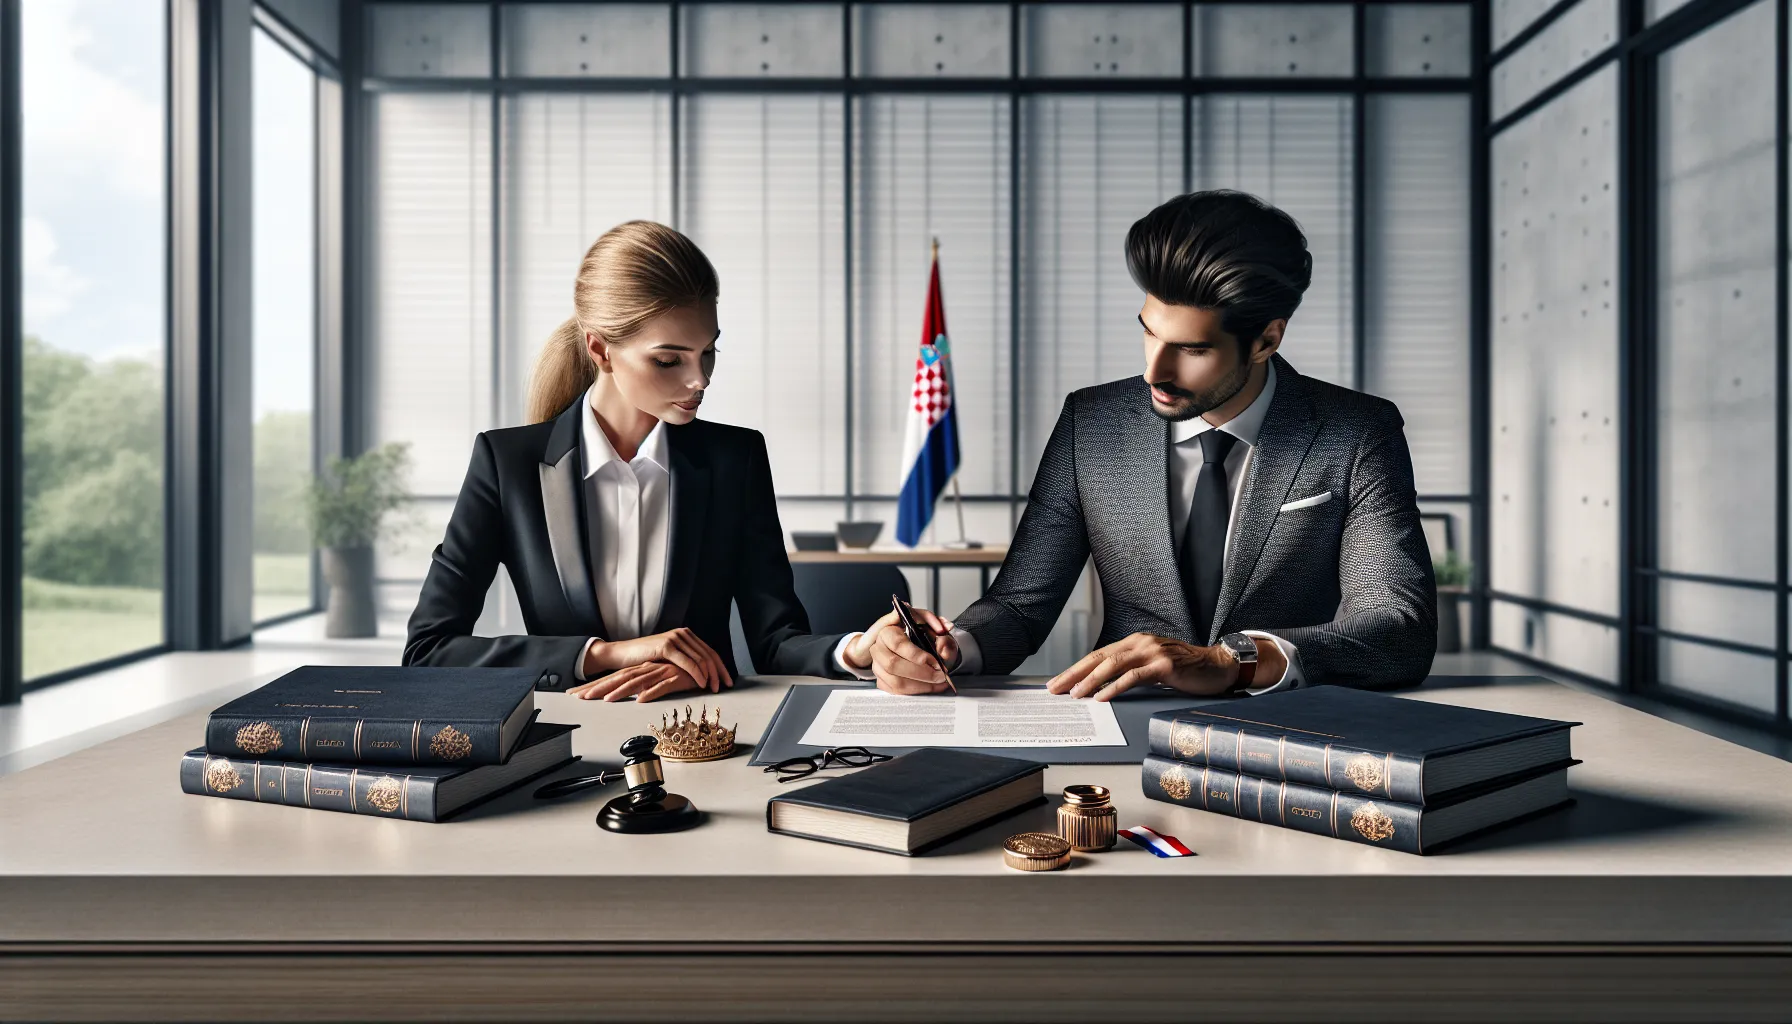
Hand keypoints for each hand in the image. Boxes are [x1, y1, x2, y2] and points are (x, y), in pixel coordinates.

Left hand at [567, 661, 701, 702]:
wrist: (705, 665)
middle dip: (598, 688)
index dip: (596, 686)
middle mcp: (648, 669)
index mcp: (642, 671)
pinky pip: (661, 686)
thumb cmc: (683, 674)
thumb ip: (649, 687)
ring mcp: (660, 672)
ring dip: (620, 692)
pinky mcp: (675, 677)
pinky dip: (650, 692)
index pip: (614, 678)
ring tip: (606, 701)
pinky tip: (639, 700)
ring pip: (636, 682)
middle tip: (578, 698)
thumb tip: (635, 697)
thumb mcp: (660, 682)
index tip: (577, 695)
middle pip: (619, 679)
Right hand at [582, 627, 728, 692]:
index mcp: (686, 635)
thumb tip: (705, 676)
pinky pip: (688, 662)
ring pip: (700, 658)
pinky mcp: (667, 646)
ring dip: (710, 675)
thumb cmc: (645, 660)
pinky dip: (697, 674)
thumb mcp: (669, 659)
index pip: (709, 651)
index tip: (728, 681)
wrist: (623, 654)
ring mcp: (675, 638)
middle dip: (719, 672)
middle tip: (725, 687)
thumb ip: (685, 661)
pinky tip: (702, 683)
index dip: (720, 667)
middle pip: (709, 654)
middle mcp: (683, 634)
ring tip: (714, 688)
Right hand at [844, 607, 959, 694]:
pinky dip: (914, 691)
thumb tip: (943, 647)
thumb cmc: (924, 635)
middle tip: (939, 676)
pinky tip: (928, 687)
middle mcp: (879, 648)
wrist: (919, 643)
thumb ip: (941, 637)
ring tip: (937, 683)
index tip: (935, 662)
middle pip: (893, 665)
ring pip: (894, 681)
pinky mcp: (881, 678)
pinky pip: (895, 690)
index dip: (917, 655)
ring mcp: (877, 665)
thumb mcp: (936, 632)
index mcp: (889, 630)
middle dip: (920, 674)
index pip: (898, 644)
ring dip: (920, 685)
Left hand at [1046, 632, 1242, 701]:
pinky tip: (1102, 696)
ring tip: (1075, 694)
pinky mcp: (1164, 665)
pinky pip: (1134, 676)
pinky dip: (1115, 686)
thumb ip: (1130, 671)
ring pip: (1113, 665)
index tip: (1058, 682)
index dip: (1075, 669)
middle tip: (1055, 688)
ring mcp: (1152, 652)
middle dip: (1074, 674)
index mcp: (1134, 642)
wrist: (1218, 665)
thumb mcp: (1153, 666)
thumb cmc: (1185, 669)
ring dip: (1090, 681)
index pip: (1098, 655)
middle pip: (1099, 658)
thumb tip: (1101, 688)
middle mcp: (1140, 643)